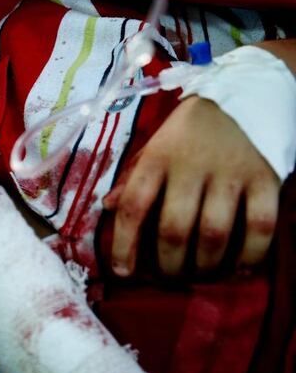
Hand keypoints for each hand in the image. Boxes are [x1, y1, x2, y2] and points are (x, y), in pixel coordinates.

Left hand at [104, 96, 279, 276]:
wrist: (245, 95)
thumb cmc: (189, 130)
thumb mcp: (154, 146)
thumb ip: (134, 178)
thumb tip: (107, 208)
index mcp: (157, 158)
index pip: (133, 207)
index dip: (125, 244)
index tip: (124, 271)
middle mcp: (191, 167)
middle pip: (174, 229)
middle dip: (168, 264)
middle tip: (168, 278)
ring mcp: (231, 174)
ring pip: (215, 234)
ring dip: (205, 266)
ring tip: (199, 275)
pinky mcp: (266, 179)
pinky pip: (261, 226)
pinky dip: (251, 255)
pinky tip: (239, 269)